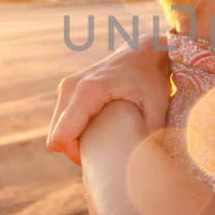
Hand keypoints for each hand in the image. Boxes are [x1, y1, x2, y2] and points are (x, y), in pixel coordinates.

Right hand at [46, 36, 172, 163]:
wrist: (144, 51)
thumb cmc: (151, 79)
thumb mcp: (157, 106)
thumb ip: (150, 134)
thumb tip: (148, 162)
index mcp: (88, 91)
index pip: (63, 136)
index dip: (77, 155)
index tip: (100, 158)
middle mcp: (71, 87)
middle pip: (57, 137)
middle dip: (76, 151)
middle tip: (103, 155)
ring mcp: (66, 87)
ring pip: (57, 130)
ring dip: (75, 142)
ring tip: (102, 142)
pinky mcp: (67, 89)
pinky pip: (62, 121)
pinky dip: (75, 131)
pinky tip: (97, 131)